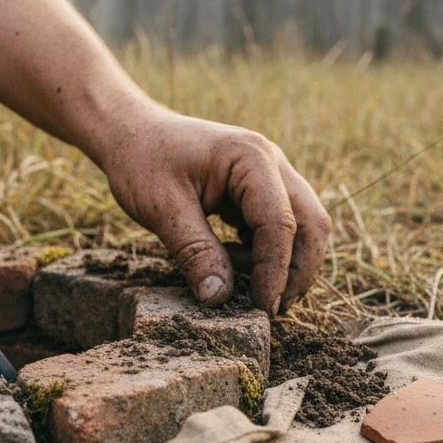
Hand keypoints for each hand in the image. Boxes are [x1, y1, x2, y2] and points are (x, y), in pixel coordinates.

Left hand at [98, 101, 330, 314]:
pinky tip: (233, 263)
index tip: (262, 309)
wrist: (131, 133)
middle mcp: (272, 162)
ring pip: (302, 226)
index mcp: (252, 158)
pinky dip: (267, 252)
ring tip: (245, 287)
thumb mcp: (162, 209)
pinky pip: (280, 226)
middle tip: (270, 309)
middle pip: (311, 224)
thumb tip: (220, 299)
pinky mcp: (259, 190)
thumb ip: (194, 253)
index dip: (275, 272)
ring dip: (285, 263)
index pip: (280, 224)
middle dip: (297, 271)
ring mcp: (270, 175)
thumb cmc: (143, 162)